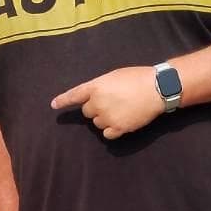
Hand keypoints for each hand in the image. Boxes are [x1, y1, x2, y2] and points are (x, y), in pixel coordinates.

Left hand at [50, 65, 164, 139]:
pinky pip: (107, 134)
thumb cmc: (137, 78)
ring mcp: (107, 117)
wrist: (156, 88)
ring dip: (105, 119)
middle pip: (87, 112)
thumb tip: (94, 97)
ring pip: (97, 123)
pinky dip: (112, 130)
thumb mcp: (114, 76)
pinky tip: (122, 122)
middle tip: (112, 102)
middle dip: (95, 108)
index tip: (53, 105)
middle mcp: (98, 103)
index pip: (74, 95)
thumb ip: (101, 87)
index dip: (63, 100)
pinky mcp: (118, 128)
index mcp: (96, 87)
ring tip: (121, 110)